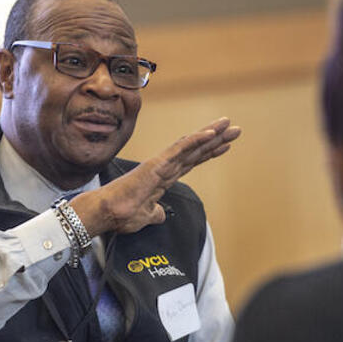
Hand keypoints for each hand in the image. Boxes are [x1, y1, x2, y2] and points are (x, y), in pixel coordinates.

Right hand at [71, 117, 240, 235]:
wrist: (107, 213)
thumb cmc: (121, 214)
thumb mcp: (146, 217)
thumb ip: (155, 212)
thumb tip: (161, 214)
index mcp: (162, 178)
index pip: (190, 162)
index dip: (208, 152)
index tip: (224, 146)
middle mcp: (164, 167)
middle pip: (195, 150)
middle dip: (216, 140)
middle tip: (235, 129)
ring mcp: (161, 164)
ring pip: (190, 145)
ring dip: (211, 135)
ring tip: (229, 125)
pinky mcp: (156, 164)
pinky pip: (180, 149)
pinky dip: (196, 140)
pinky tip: (211, 134)